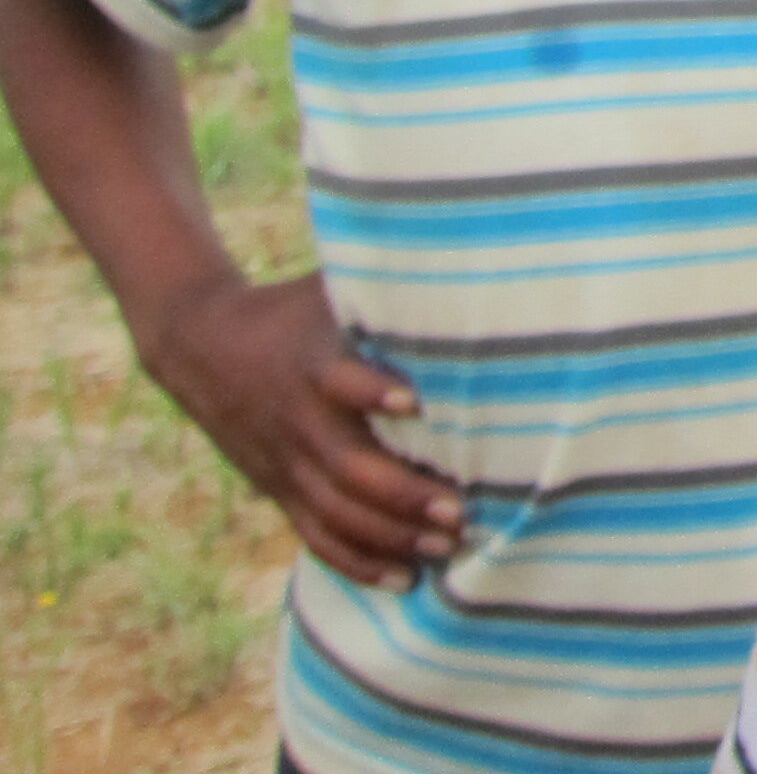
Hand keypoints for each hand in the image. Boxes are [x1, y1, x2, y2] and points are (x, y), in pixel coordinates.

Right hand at [140, 272, 463, 587]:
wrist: (198, 345)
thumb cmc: (292, 308)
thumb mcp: (329, 286)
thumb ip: (388, 286)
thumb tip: (472, 261)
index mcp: (311, 365)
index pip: (340, 381)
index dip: (373, 391)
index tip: (414, 399)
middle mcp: (297, 420)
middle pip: (346, 466)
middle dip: (403, 494)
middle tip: (460, 510)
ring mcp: (285, 462)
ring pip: (336, 511)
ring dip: (391, 535)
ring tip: (447, 547)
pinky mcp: (279, 488)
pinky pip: (316, 534)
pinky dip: (357, 561)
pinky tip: (402, 579)